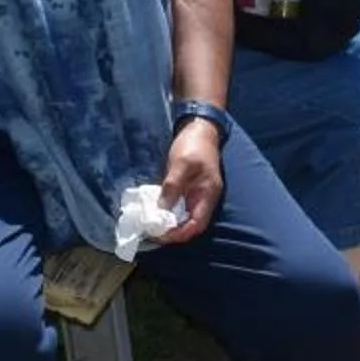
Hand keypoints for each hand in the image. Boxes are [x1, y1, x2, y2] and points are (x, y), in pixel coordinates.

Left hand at [156, 122, 222, 243]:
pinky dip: (169, 210)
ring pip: (185, 216)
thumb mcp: (181, 164)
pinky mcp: (190, 187)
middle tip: (152, 230)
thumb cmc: (193, 144)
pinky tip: (156, 209)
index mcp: (208, 194)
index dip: (180, 233)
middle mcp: (205, 198)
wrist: (200, 126)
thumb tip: (161, 210)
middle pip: (191, 224)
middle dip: (173, 231)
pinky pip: (180, 205)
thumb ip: (172, 187)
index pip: (197, 225)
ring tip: (151, 222)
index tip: (160, 234)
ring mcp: (198, 193)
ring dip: (170, 221)